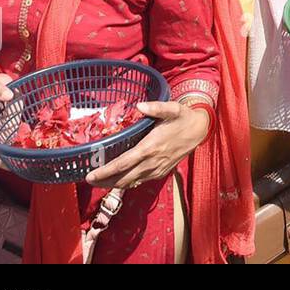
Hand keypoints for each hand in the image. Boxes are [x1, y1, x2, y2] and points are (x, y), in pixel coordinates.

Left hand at [86, 102, 210, 189]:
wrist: (200, 131)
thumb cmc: (183, 118)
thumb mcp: (173, 108)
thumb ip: (156, 107)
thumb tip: (139, 106)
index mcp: (151, 147)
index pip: (122, 164)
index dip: (105, 171)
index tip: (89, 175)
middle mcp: (152, 162)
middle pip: (123, 178)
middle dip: (104, 181)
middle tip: (88, 179)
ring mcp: (156, 170)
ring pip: (131, 183)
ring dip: (114, 184)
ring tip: (99, 181)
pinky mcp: (161, 173)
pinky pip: (140, 181)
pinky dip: (127, 182)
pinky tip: (119, 178)